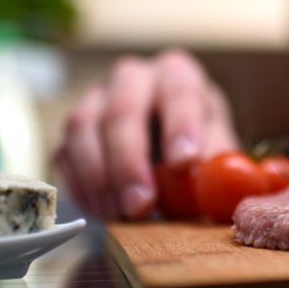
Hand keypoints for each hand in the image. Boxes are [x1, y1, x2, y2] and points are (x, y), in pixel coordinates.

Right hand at [54, 50, 238, 219]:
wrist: (162, 143)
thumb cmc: (195, 141)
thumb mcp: (216, 146)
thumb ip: (219, 160)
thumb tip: (224, 180)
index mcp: (177, 74)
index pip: (179, 91)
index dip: (180, 126)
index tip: (184, 164)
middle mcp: (134, 78)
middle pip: (122, 110)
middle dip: (129, 162)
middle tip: (140, 204)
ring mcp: (97, 98)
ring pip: (83, 127)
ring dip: (98, 176)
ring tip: (120, 213)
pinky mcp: (74, 128)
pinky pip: (64, 151)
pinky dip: (80, 184)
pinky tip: (100, 210)